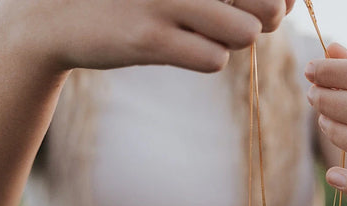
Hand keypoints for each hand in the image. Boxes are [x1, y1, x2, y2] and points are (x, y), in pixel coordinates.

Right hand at [0, 0, 295, 72]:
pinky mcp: (149, 38)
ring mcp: (165, 1)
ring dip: (234, 41)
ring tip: (208, 33)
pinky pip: (213, 60)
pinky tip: (184, 47)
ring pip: (245, 35)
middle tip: (239, 18)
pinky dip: (207, 58)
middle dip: (266, 18)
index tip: (264, 3)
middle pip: (268, 5)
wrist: (59, 15)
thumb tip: (287, 3)